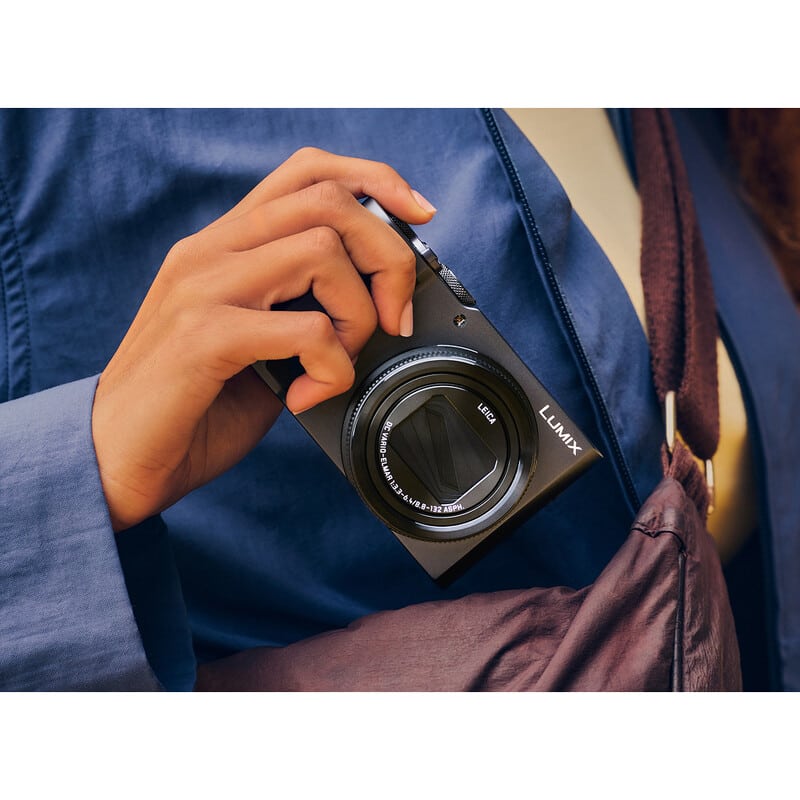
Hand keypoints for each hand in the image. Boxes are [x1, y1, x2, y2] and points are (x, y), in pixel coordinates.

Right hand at [91, 147, 435, 530]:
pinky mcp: (203, 336)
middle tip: (392, 318)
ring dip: (357, 314)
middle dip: (388, 257)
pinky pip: (304, 327)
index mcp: (225, 245)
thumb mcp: (256, 343)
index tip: (418, 214)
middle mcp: (211, 251)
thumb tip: (375, 305)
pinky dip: (330, 366)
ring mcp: (202, 287)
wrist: (116, 459)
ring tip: (338, 360)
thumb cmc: (193, 405)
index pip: (307, 172)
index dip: (373, 179)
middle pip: (329, 201)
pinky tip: (309, 394)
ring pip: (321, 250)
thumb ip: (300, 309)